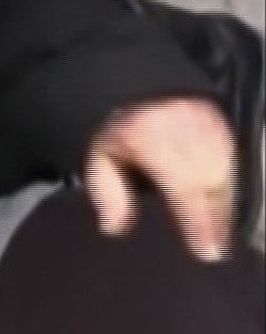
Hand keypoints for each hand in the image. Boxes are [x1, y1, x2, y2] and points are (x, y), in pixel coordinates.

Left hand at [84, 97, 237, 260]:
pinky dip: (233, 179)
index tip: (207, 250)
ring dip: (228, 202)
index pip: (183, 186)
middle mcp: (188, 131)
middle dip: (217, 218)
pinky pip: (234, 155)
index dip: (198, 221)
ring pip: (227, 169)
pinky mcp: (223, 119)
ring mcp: (210, 122)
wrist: (139, 82)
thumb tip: (113, 228)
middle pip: (212, 181)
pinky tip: (228, 201)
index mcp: (154, 139)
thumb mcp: (99, 158)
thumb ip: (107, 192)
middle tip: (218, 249)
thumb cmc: (117, 128)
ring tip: (224, 232)